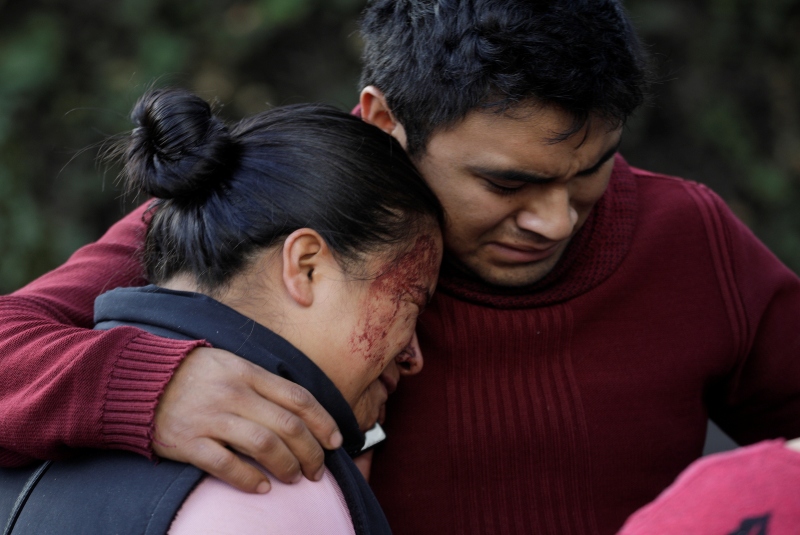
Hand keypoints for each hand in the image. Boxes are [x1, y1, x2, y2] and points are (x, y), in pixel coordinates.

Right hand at [152, 347, 342, 492]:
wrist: (136, 380)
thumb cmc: (192, 374)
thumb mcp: (231, 365)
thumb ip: (262, 384)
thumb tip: (299, 410)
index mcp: (247, 373)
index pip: (297, 397)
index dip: (322, 422)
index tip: (335, 441)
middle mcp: (233, 393)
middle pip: (287, 425)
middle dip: (310, 452)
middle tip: (317, 470)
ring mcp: (210, 417)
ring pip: (264, 445)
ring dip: (286, 466)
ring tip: (294, 478)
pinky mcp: (187, 442)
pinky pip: (226, 464)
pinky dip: (248, 479)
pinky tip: (261, 488)